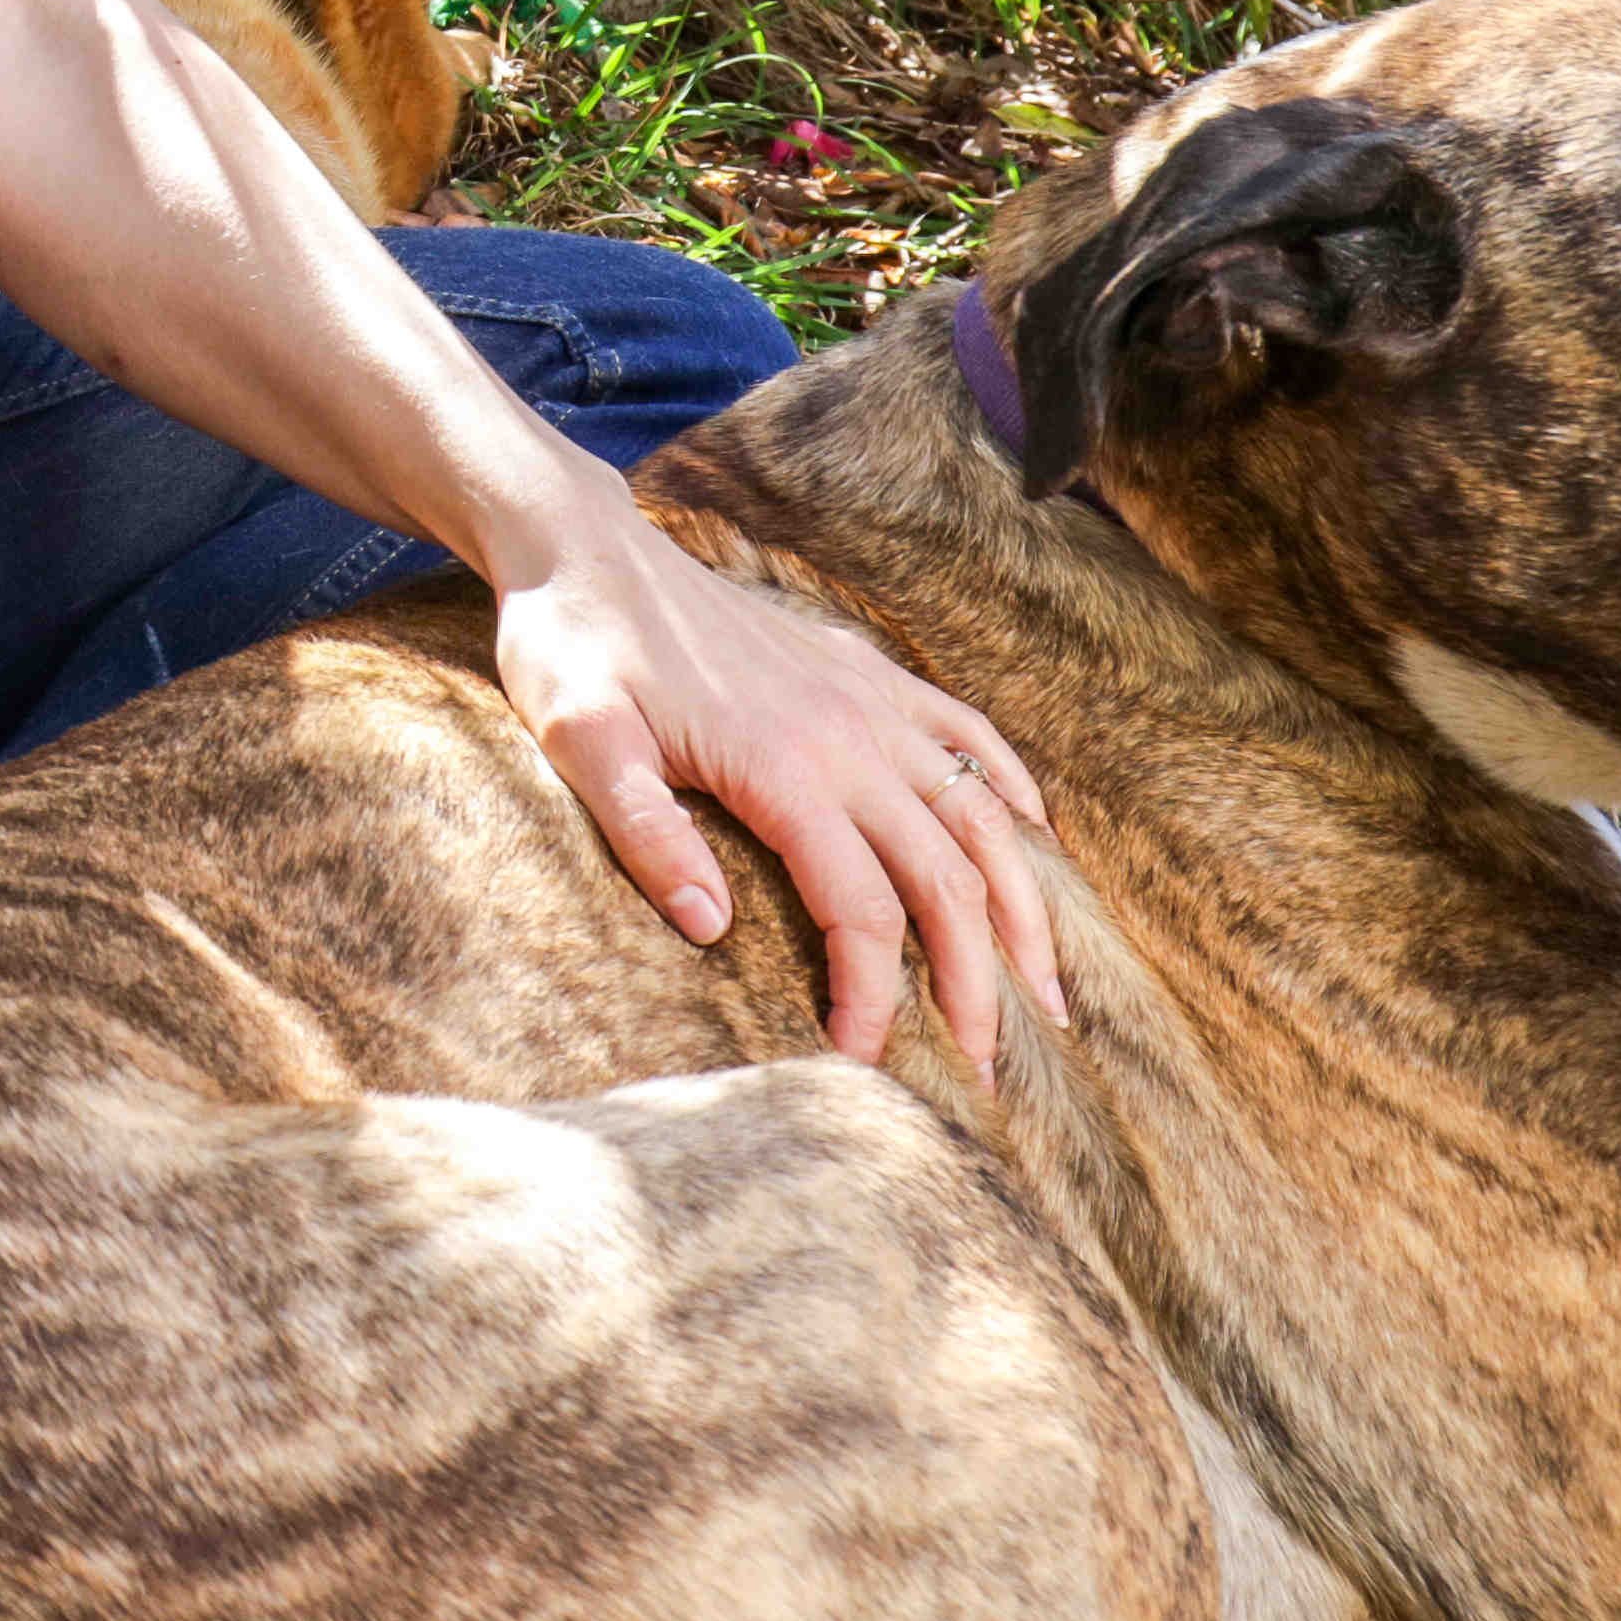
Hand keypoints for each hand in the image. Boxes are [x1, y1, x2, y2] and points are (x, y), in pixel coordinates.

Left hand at [492, 511, 1065, 1085]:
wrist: (585, 548)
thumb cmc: (571, 648)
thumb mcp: (579, 742)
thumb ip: (644, 834)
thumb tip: (711, 927)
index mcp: (784, 768)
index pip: (863, 911)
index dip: (876, 997)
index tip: (866, 1065)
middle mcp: (849, 735)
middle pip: (947, 879)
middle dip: (978, 983)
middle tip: (989, 1072)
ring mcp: (869, 700)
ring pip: (982, 815)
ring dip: (1024, 907)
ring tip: (1049, 992)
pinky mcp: (867, 672)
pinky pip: (968, 734)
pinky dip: (1013, 792)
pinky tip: (1037, 843)